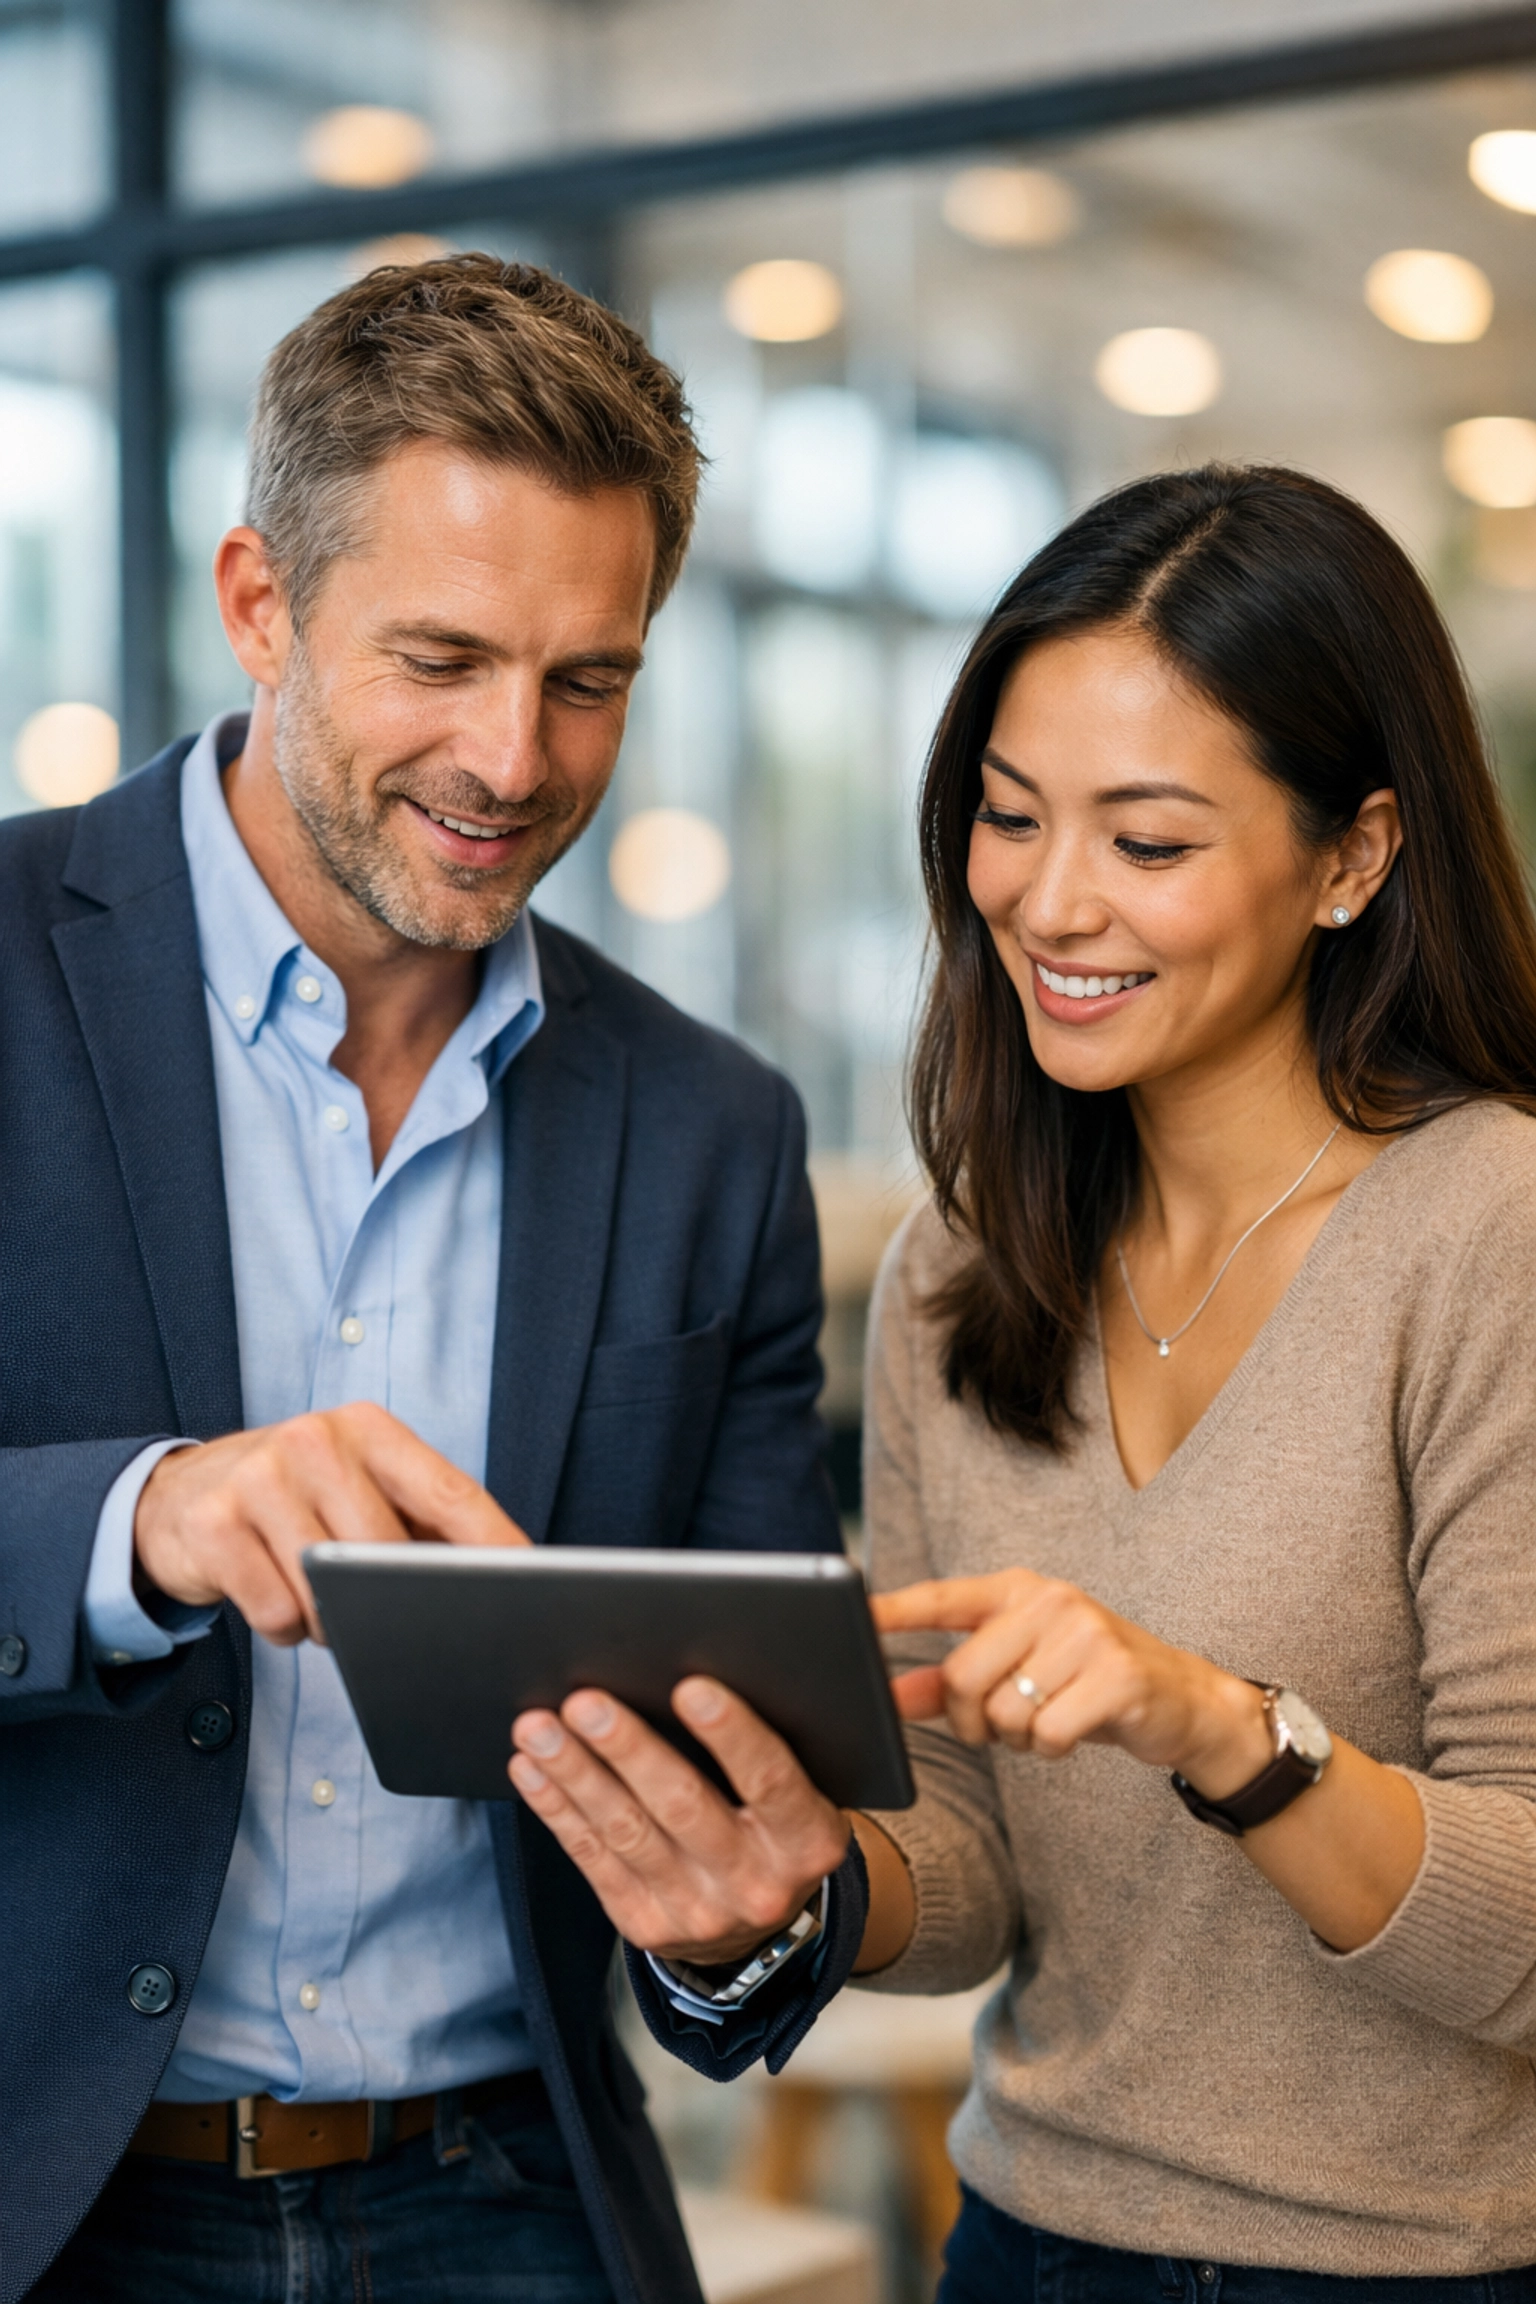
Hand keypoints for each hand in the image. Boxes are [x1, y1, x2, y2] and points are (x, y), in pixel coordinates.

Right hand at [134, 1402, 527, 1646]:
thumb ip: (419, 1520)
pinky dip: (284, 1626)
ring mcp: (261, 1478)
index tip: (531, 1587)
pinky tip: (271, 1594)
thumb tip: (502, 1579)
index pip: (450, 1492)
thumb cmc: (295, 1498)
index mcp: (368, 1428)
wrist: (176, 1497)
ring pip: (331, 1591)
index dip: (495, 1545)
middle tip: (381, 1611)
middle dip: (393, 1600)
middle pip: (387, 1552)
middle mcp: (315, 1439)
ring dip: (334, 1619)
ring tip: (320, 1596)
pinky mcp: (214, 1525)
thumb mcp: (357, 1486)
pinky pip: (278, 1612)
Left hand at [509, 1677, 849, 1965]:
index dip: (732, 1733)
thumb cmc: (776, 1823)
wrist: (760, 1922)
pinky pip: (594, 1859)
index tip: (691, 1686)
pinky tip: (533, 1769)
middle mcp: (757, 1883)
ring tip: (539, 1728)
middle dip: (628, 1748)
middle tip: (586, 1702)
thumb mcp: (807, 1787)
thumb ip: (776, 1739)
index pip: (771, 1780)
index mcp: (808, 1839)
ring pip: (626, 1832)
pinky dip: (558, 1809)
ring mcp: (699, 1911)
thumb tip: (712, 1662)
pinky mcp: (648, 1925)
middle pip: (683, 1806)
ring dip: (575, 1774)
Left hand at [873, 1571, 1271, 1795]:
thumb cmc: (1085, 1683)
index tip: (852, 1614)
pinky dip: (1052, 1748)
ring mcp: (1086, 1633)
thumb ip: (948, 1684)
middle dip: (973, 1721)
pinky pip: (1048, 1732)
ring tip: (1048, 1721)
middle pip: (964, 1676)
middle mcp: (1049, 1600)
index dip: (894, 1610)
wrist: (1181, 1700)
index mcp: (1017, 1590)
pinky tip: (1074, 1732)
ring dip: (1018, 1738)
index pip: (943, 1598)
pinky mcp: (1117, 1674)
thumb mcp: (1017, 1672)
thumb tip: (884, 1696)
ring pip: (1004, 1712)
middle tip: (1002, 1727)